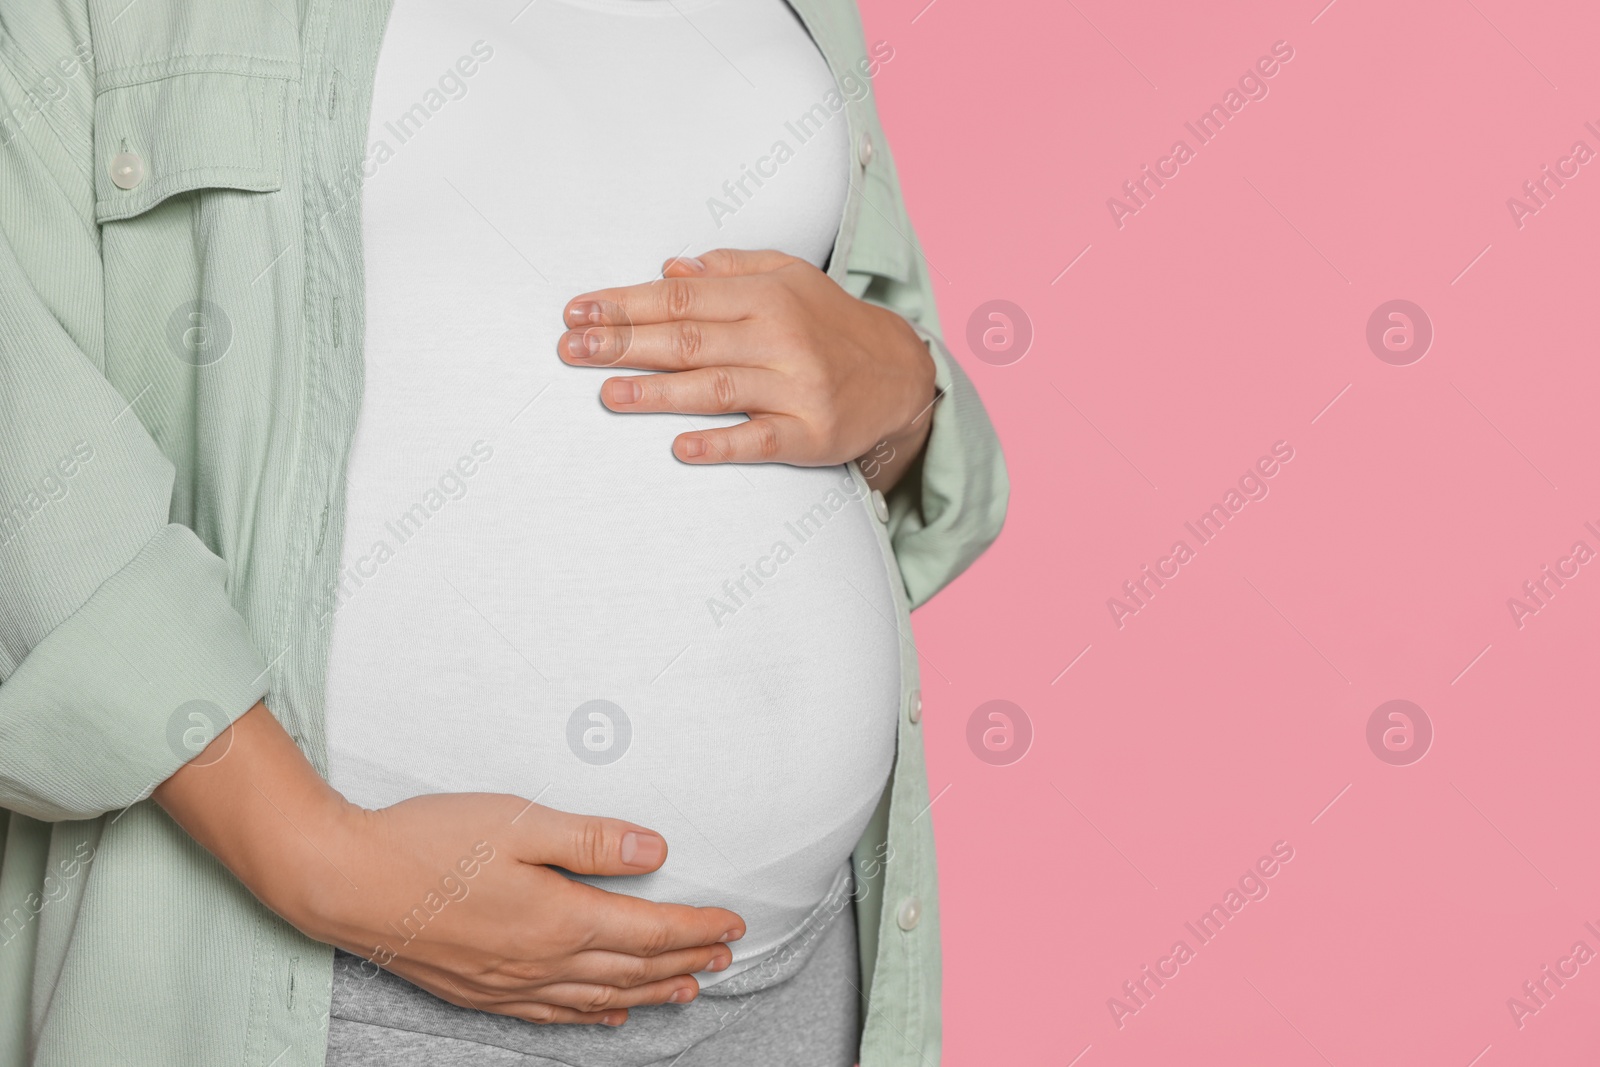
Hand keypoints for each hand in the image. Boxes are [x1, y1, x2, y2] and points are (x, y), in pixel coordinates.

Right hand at [155, 704, 743, 1026]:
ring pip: (598, 999)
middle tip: (725, 958)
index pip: (648, 932)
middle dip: (685, 963)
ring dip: (650, 993)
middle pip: (632, 970)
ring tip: (688, 990)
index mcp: (559, 920)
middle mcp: (540, 963)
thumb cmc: (429, 841)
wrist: (344, 882)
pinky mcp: (479, 991)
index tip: (733, 925)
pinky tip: (607, 1015)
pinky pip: (551, 1015)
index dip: (696, 929)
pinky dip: (590, 1017)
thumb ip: (591, 840)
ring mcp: (508, 985)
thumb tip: (656, 851)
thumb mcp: (519, 823)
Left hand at [558, 249, 936, 491]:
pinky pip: (761, 441)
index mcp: (767, 295)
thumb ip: (728, 269)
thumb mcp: (788, 277)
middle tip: (572, 349)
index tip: (579, 311)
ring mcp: (797, 387)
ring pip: (716, 387)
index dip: (626, 304)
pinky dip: (720, 445)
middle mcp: (780, 337)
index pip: (682, 298)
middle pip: (689, 340)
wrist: (902, 374)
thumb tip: (668, 269)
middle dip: (624, 343)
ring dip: (657, 393)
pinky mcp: (812, 434)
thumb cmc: (829, 324)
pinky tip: (680, 448)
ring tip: (606, 394)